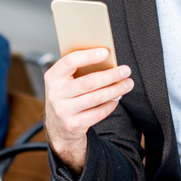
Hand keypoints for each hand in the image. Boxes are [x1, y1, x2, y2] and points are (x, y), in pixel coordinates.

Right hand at [44, 48, 132, 173]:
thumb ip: (78, 71)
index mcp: (52, 77)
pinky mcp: (73, 124)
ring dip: (116, 90)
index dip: (88, 56)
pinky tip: (116, 99)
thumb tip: (106, 61)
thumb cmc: (66, 97)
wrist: (57, 127)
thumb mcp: (64, 82)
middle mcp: (55, 94)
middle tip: (125, 70)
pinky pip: (98, 113)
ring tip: (127, 84)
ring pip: (96, 98)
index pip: (70, 62)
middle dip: (110, 75)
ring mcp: (63, 111)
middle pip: (88, 82)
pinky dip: (110, 104)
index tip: (106, 53)